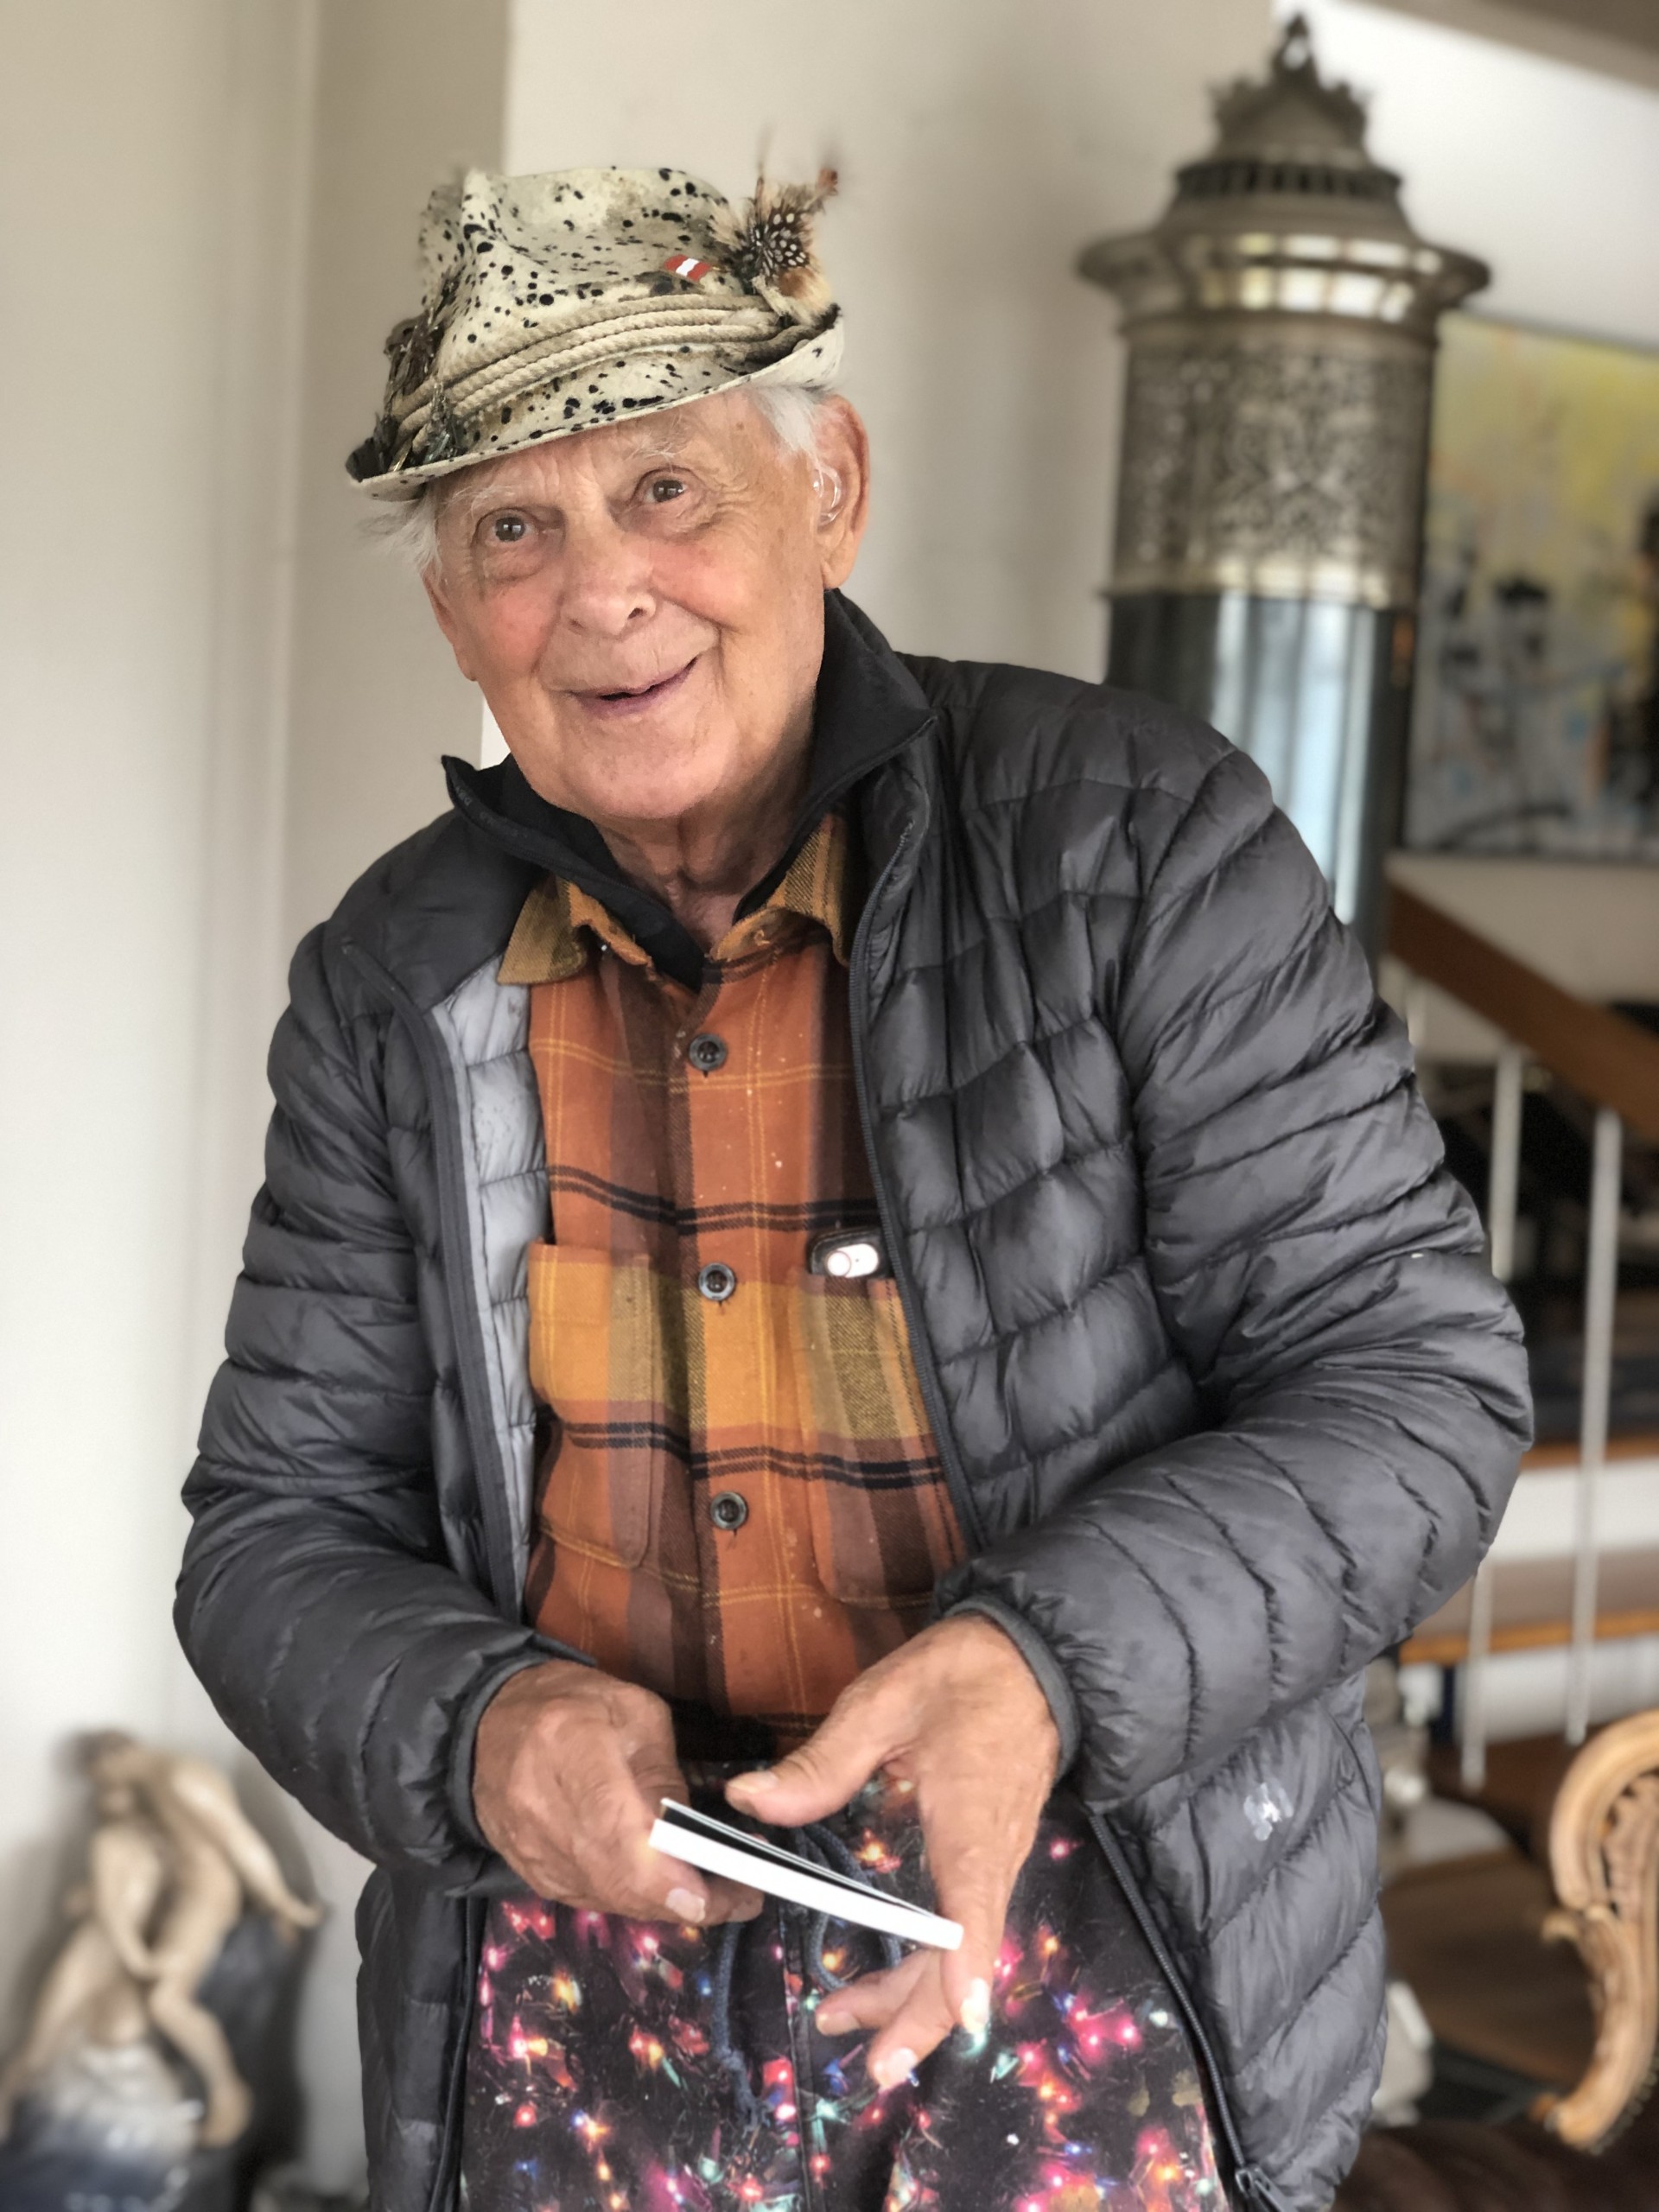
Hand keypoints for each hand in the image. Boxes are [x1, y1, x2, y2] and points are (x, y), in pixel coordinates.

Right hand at [473, 1661, 762, 1924]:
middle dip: (683, 1899)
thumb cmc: (571, 1704)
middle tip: (739, 1897)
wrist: (486, 1724)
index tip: (722, 1893)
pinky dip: (630, 1898)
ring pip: (606, 1898)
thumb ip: (664, 1774)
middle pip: (616, 1880)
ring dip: (662, 1904)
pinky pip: (589, 1899)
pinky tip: (661, 1887)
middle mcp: (541, 1808)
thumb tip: (692, 1836)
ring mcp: (529, 1849)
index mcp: (571, 1746)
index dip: (669, 1876)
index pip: (618, 1832)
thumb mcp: (634, 1711)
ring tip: (714, 1892)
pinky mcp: (528, 1873)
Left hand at [723, 1613, 1059, 2086]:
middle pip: (965, 1958)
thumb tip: (748, 1801)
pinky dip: (929, 1970)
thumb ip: (822, 1759)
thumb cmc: (962, 1676)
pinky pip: (965, 1932)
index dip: (965, 1968)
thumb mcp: (885, 1701)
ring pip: (963, 1953)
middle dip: (919, 2015)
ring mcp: (996, 1863)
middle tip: (864, 2063)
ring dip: (912, 1997)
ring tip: (843, 2021)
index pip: (975, 1910)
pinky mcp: (990, 1859)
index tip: (956, 2017)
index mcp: (970, 1824)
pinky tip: (885, 1982)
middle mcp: (993, 1859)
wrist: (1034, 1660)